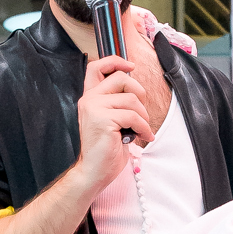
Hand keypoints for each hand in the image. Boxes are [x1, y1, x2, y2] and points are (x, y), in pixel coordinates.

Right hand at [75, 54, 151, 194]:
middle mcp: (89, 100)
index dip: (115, 61)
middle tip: (142, 112)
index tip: (131, 67)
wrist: (93, 173)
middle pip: (121, 78)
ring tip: (142, 130)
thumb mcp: (111, 121)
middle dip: (139, 93)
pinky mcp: (103, 120)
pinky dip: (143, 127)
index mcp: (89, 98)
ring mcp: (94, 108)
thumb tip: (136, 89)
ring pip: (131, 99)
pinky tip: (142, 137)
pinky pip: (133, 116)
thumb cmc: (105, 150)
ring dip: (143, 116)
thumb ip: (116, 103)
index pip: (96, 67)